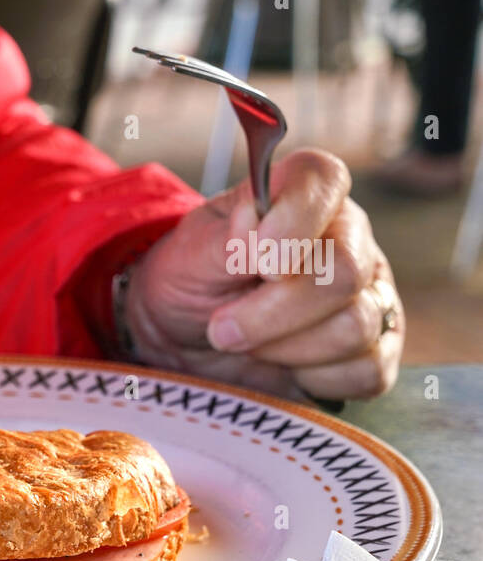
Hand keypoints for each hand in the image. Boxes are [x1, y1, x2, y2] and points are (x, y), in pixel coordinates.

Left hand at [124, 148, 403, 401]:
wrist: (185, 336)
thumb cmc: (191, 282)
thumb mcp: (189, 256)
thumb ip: (225, 241)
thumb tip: (256, 231)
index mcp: (304, 195)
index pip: (324, 181)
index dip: (293, 220)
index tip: (257, 261)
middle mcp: (349, 238)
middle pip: (343, 272)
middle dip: (271, 312)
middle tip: (221, 328)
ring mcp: (370, 294)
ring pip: (355, 326)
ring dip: (283, 348)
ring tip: (246, 343)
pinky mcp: (375, 350)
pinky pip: (367, 371)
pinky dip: (312, 378)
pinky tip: (281, 364)